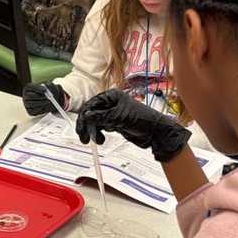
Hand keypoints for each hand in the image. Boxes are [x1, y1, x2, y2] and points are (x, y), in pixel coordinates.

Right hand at [22, 82, 67, 116]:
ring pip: (31, 104)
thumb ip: (48, 86)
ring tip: (48, 101)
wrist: (49, 99)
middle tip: (48, 97)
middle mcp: (26, 95)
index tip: (45, 90)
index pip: (29, 86)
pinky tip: (43, 106)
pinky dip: (38, 109)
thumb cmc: (47, 91)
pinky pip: (31, 111)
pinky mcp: (29, 111)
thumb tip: (47, 89)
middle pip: (29, 96)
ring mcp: (26, 103)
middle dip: (39, 97)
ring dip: (41, 103)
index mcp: (29, 87)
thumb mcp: (49, 86)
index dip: (37, 88)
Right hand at [76, 89, 190, 162]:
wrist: (156, 132)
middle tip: (85, 138)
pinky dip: (100, 133)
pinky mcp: (116, 123)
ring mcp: (113, 113)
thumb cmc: (141, 120)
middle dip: (87, 125)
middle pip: (92, 113)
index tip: (81, 128)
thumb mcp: (119, 117)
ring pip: (96, 121)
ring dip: (94, 131)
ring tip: (98, 141)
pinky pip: (102, 127)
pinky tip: (102, 139)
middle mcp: (111, 103)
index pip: (91, 104)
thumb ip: (100, 116)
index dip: (84, 116)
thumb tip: (85, 116)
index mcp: (111, 96)